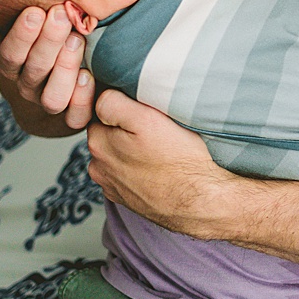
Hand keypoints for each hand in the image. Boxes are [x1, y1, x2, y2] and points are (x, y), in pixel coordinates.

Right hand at [0, 1, 94, 133]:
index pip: (10, 55)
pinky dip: (82, 98)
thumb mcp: (13, 34)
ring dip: (65, 68)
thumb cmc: (32, 53)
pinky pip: (76, 117)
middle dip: (48, 41)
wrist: (45, 100)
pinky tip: (88, 75)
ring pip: (53, 96)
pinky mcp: (71, 119)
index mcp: (11, 68)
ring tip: (77, 40)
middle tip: (62, 16)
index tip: (35, 11)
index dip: (21, 35)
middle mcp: (28, 89)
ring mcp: (49, 105)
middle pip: (35, 70)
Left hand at [87, 90, 239, 239]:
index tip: (144, 113)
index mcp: (98, 143)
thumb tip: (100, 97)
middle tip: (155, 131)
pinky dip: (139, 170)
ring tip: (159, 150)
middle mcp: (99, 167)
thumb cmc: (178, 159)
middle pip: (107, 134)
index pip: (100, 112)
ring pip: (118, 156)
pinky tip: (158, 168)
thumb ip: (114, 104)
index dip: (123, 107)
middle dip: (125, 130)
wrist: (200, 202)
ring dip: (131, 151)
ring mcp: (113, 186)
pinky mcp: (128, 199)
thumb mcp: (147, 118)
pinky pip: (128, 175)